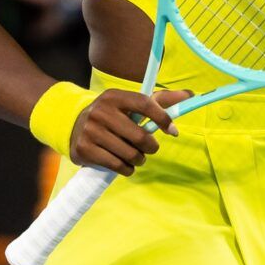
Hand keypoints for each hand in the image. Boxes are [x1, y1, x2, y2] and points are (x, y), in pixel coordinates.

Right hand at [70, 88, 191, 175]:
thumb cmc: (113, 115)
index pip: (144, 104)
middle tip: (149, 148)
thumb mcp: (130, 104)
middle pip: (140, 136)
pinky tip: (126, 165)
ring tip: (137, 157)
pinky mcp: (84, 149)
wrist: (73, 125)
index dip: (162, 117)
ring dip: (139, 160)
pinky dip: (127, 169)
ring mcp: (91, 131)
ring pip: (130, 154)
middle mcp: (101, 111)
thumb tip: (191, 95)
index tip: (172, 130)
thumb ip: (160, 100)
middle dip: (150, 147)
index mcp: (114, 96)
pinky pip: (117, 166)